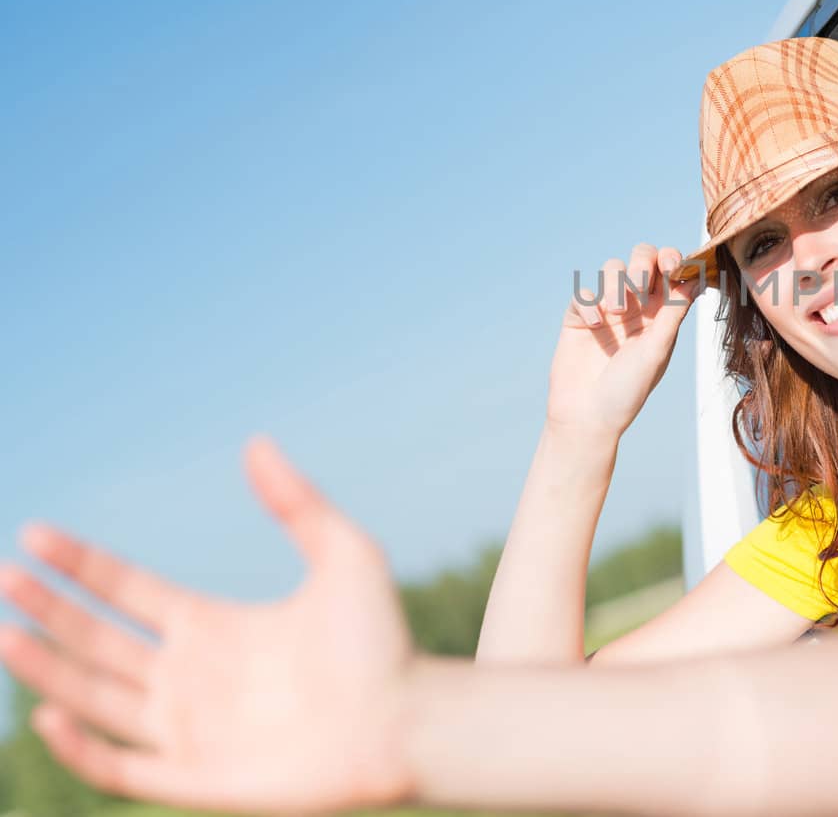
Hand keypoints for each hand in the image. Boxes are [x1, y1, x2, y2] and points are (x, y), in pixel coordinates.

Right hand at [0, 439, 414, 815]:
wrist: (412, 719)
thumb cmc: (383, 643)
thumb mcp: (343, 554)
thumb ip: (297, 501)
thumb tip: (255, 441)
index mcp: (215, 626)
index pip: (128, 592)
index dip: (81, 567)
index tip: (35, 534)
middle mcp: (191, 677)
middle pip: (97, 642)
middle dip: (47, 611)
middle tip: (0, 577)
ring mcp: (190, 730)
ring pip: (94, 698)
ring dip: (46, 670)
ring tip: (2, 631)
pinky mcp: (197, 779)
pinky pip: (121, 768)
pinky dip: (80, 747)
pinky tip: (50, 710)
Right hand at [547, 242, 703, 439]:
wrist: (587, 417)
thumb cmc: (628, 389)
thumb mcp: (657, 350)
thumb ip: (673, 312)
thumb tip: (697, 278)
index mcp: (661, 314)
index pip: (671, 273)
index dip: (674, 259)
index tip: (674, 265)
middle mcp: (636, 306)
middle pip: (642, 258)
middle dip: (642, 262)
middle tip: (640, 283)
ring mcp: (606, 309)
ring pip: (612, 268)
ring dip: (615, 283)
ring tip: (615, 311)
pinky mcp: (579, 316)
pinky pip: (584, 292)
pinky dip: (589, 302)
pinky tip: (593, 325)